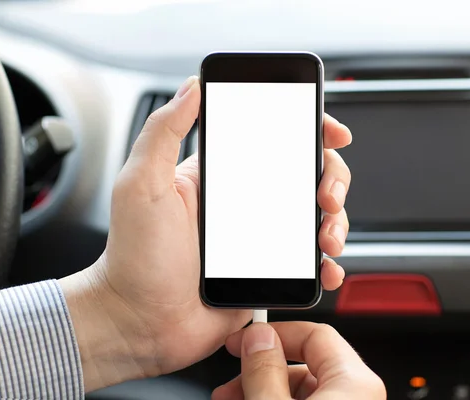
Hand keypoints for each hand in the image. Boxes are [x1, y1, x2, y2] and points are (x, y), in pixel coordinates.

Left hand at [59, 76, 352, 390]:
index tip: (330, 130)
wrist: (139, 324)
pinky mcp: (267, 272)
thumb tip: (191, 87)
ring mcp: (258, 240)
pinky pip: (307, 262)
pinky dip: (325, 264)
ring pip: (313, 217)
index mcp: (218, 176)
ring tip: (327, 237)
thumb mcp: (140, 185)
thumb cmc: (133, 258)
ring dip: (335, 220)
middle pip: (305, 175)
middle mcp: (243, 204)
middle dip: (331, 178)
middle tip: (327, 196)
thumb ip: (162, 132)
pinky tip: (325, 268)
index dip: (306, 128)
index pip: (270, 138)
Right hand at [213, 322, 385, 399]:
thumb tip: (257, 339)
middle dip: (261, 370)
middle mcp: (359, 396)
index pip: (315, 333)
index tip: (245, 340)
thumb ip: (264, 371)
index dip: (275, 332)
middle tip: (232, 382)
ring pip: (303, 391)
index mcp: (355, 383)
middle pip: (305, 364)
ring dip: (264, 390)